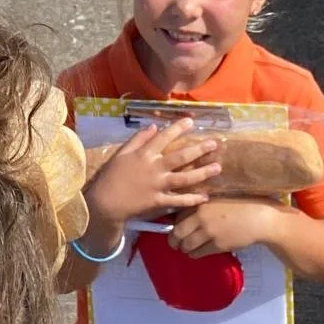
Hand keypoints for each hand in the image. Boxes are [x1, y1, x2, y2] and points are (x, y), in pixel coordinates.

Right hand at [86, 119, 221, 230]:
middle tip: (214, 144)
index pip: (164, 137)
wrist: (105, 203)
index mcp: (144, 155)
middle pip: (180, 157)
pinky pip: (178, 200)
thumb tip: (155, 126)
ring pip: (184, 178)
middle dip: (198, 150)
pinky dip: (192, 199)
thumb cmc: (112, 176)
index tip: (191, 121)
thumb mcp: (121, 153)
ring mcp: (158, 186)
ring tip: (217, 167)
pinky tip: (205, 196)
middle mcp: (154, 168)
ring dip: (202, 173)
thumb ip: (138, 139)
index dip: (178, 128)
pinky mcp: (159, 202)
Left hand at [168, 197, 285, 258]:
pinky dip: (195, 254)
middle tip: (174, 243)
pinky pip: (198, 253)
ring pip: (186, 245)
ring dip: (184, 249)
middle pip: (177, 232)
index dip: (173, 224)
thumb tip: (183, 215)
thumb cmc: (239, 205)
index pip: (177, 216)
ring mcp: (209, 232)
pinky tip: (197, 252)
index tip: (174, 229)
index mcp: (200, 203)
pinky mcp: (217, 245)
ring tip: (186, 248)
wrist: (258, 217)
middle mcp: (201, 217)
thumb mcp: (216, 199)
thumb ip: (201, 206)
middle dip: (173, 240)